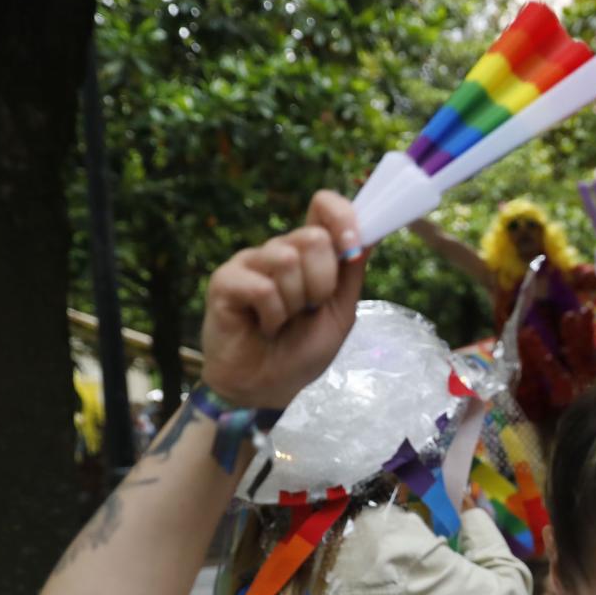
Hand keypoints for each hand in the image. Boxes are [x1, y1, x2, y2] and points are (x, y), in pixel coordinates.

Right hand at [199, 191, 365, 409]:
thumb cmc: (302, 350)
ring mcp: (250, 262)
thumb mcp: (340, 312)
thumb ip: (351, 273)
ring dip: (295, 303)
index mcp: (308, 253)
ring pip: (287, 259)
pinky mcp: (225, 280)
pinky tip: (263, 327)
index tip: (353, 244)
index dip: (342, 217)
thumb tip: (370, 235)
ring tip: (283, 321)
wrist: (267, 387)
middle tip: (308, 310)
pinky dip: (272, 316)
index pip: (324, 206)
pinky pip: (262, 286)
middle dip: (322, 283)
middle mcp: (278, 250)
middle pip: (313, 237)